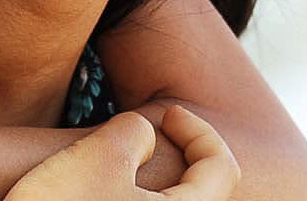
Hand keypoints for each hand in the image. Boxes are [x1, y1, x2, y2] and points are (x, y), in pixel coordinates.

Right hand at [4, 106, 238, 199]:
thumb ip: (135, 133)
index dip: (200, 131)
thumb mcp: (101, 155)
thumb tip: (142, 137)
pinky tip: (84, 192)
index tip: (166, 114)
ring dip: (143, 179)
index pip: (222, 168)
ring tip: (103, 165)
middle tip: (135, 137)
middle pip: (197, 193)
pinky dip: (122, 198)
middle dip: (174, 156)